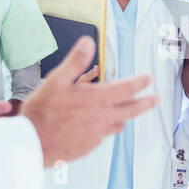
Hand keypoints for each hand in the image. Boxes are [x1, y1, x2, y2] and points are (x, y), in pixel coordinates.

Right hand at [21, 37, 156, 167]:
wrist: (32, 142)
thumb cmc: (42, 111)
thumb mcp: (57, 79)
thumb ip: (76, 61)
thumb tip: (88, 42)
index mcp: (97, 99)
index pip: (127, 88)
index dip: (140, 82)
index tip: (148, 79)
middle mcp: (102, 117)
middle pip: (132, 110)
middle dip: (145, 103)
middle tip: (155, 99)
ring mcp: (97, 134)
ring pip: (119, 124)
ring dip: (125, 116)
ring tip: (127, 113)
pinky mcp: (89, 146)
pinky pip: (103, 135)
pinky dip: (105, 128)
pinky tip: (98, 126)